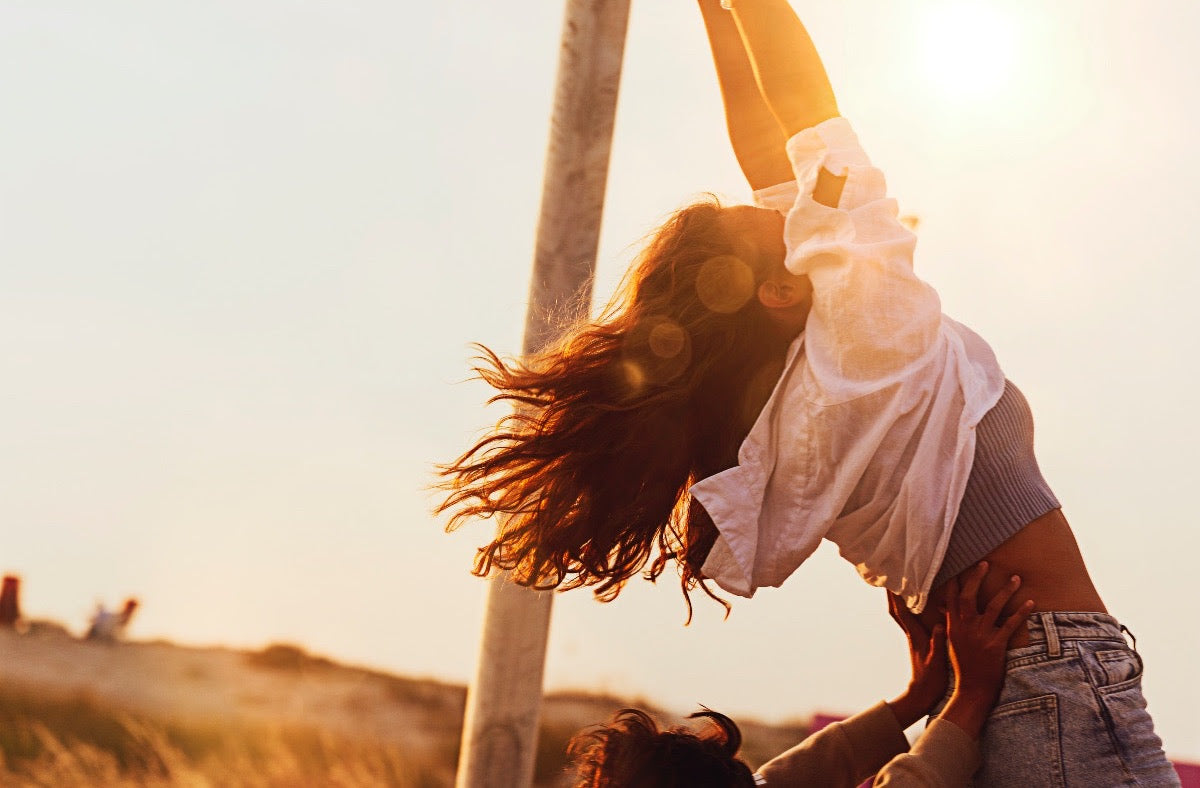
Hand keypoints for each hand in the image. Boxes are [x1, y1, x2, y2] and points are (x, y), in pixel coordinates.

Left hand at [884, 592, 947, 728]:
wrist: (922, 695)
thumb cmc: (931, 681)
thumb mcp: (938, 662)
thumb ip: (938, 644)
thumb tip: (939, 626)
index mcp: (915, 637)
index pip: (902, 612)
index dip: (897, 596)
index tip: (892, 581)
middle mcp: (911, 634)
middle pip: (896, 609)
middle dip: (892, 593)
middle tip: (888, 576)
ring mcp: (913, 637)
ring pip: (900, 614)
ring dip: (897, 598)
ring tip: (896, 584)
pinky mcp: (917, 641)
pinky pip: (909, 619)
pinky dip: (907, 608)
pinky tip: (912, 603)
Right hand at [938, 561, 1034, 738]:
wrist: (971, 691)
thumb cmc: (962, 668)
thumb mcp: (951, 644)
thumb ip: (949, 624)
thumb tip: (943, 610)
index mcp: (953, 626)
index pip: (951, 597)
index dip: (955, 580)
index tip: (959, 565)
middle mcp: (965, 627)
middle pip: (970, 596)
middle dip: (977, 578)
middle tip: (985, 563)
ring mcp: (981, 635)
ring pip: (993, 606)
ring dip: (1006, 590)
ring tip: (1015, 578)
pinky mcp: (996, 644)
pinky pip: (1010, 624)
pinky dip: (1021, 612)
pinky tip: (1030, 601)